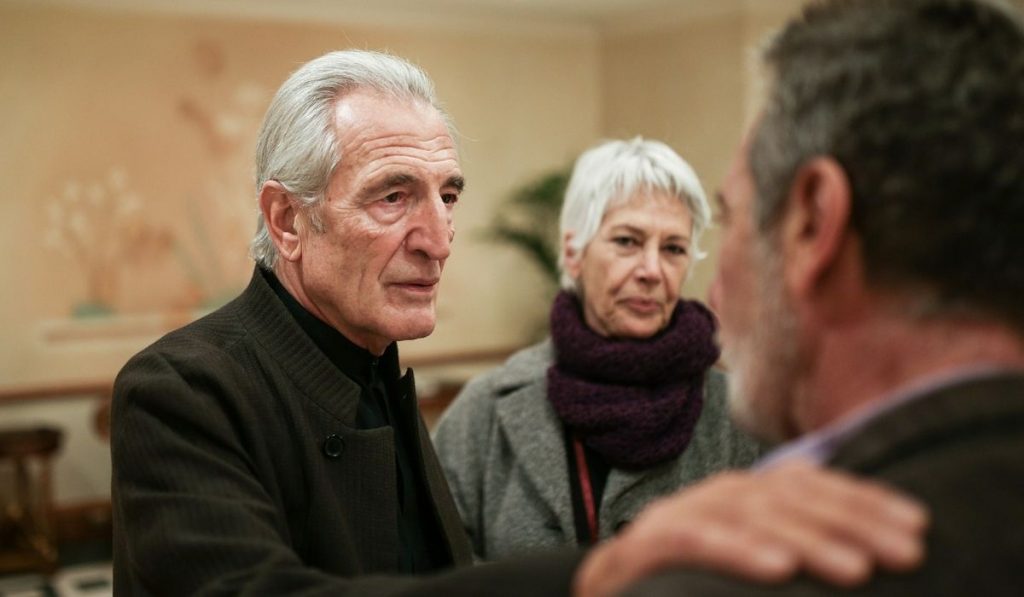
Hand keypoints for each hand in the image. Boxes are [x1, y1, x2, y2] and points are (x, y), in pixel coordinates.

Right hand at [573, 460, 928, 596]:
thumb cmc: (684, 586)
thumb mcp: (751, 559)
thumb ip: (792, 546)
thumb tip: (865, 552)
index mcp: (741, 496)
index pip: (807, 484)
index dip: (862, 498)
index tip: (918, 525)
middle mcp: (711, 497)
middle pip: (786, 495)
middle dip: (851, 521)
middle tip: (906, 552)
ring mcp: (674, 517)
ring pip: (747, 514)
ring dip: (806, 539)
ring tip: (856, 569)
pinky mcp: (640, 549)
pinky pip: (694, 541)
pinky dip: (736, 549)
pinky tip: (778, 568)